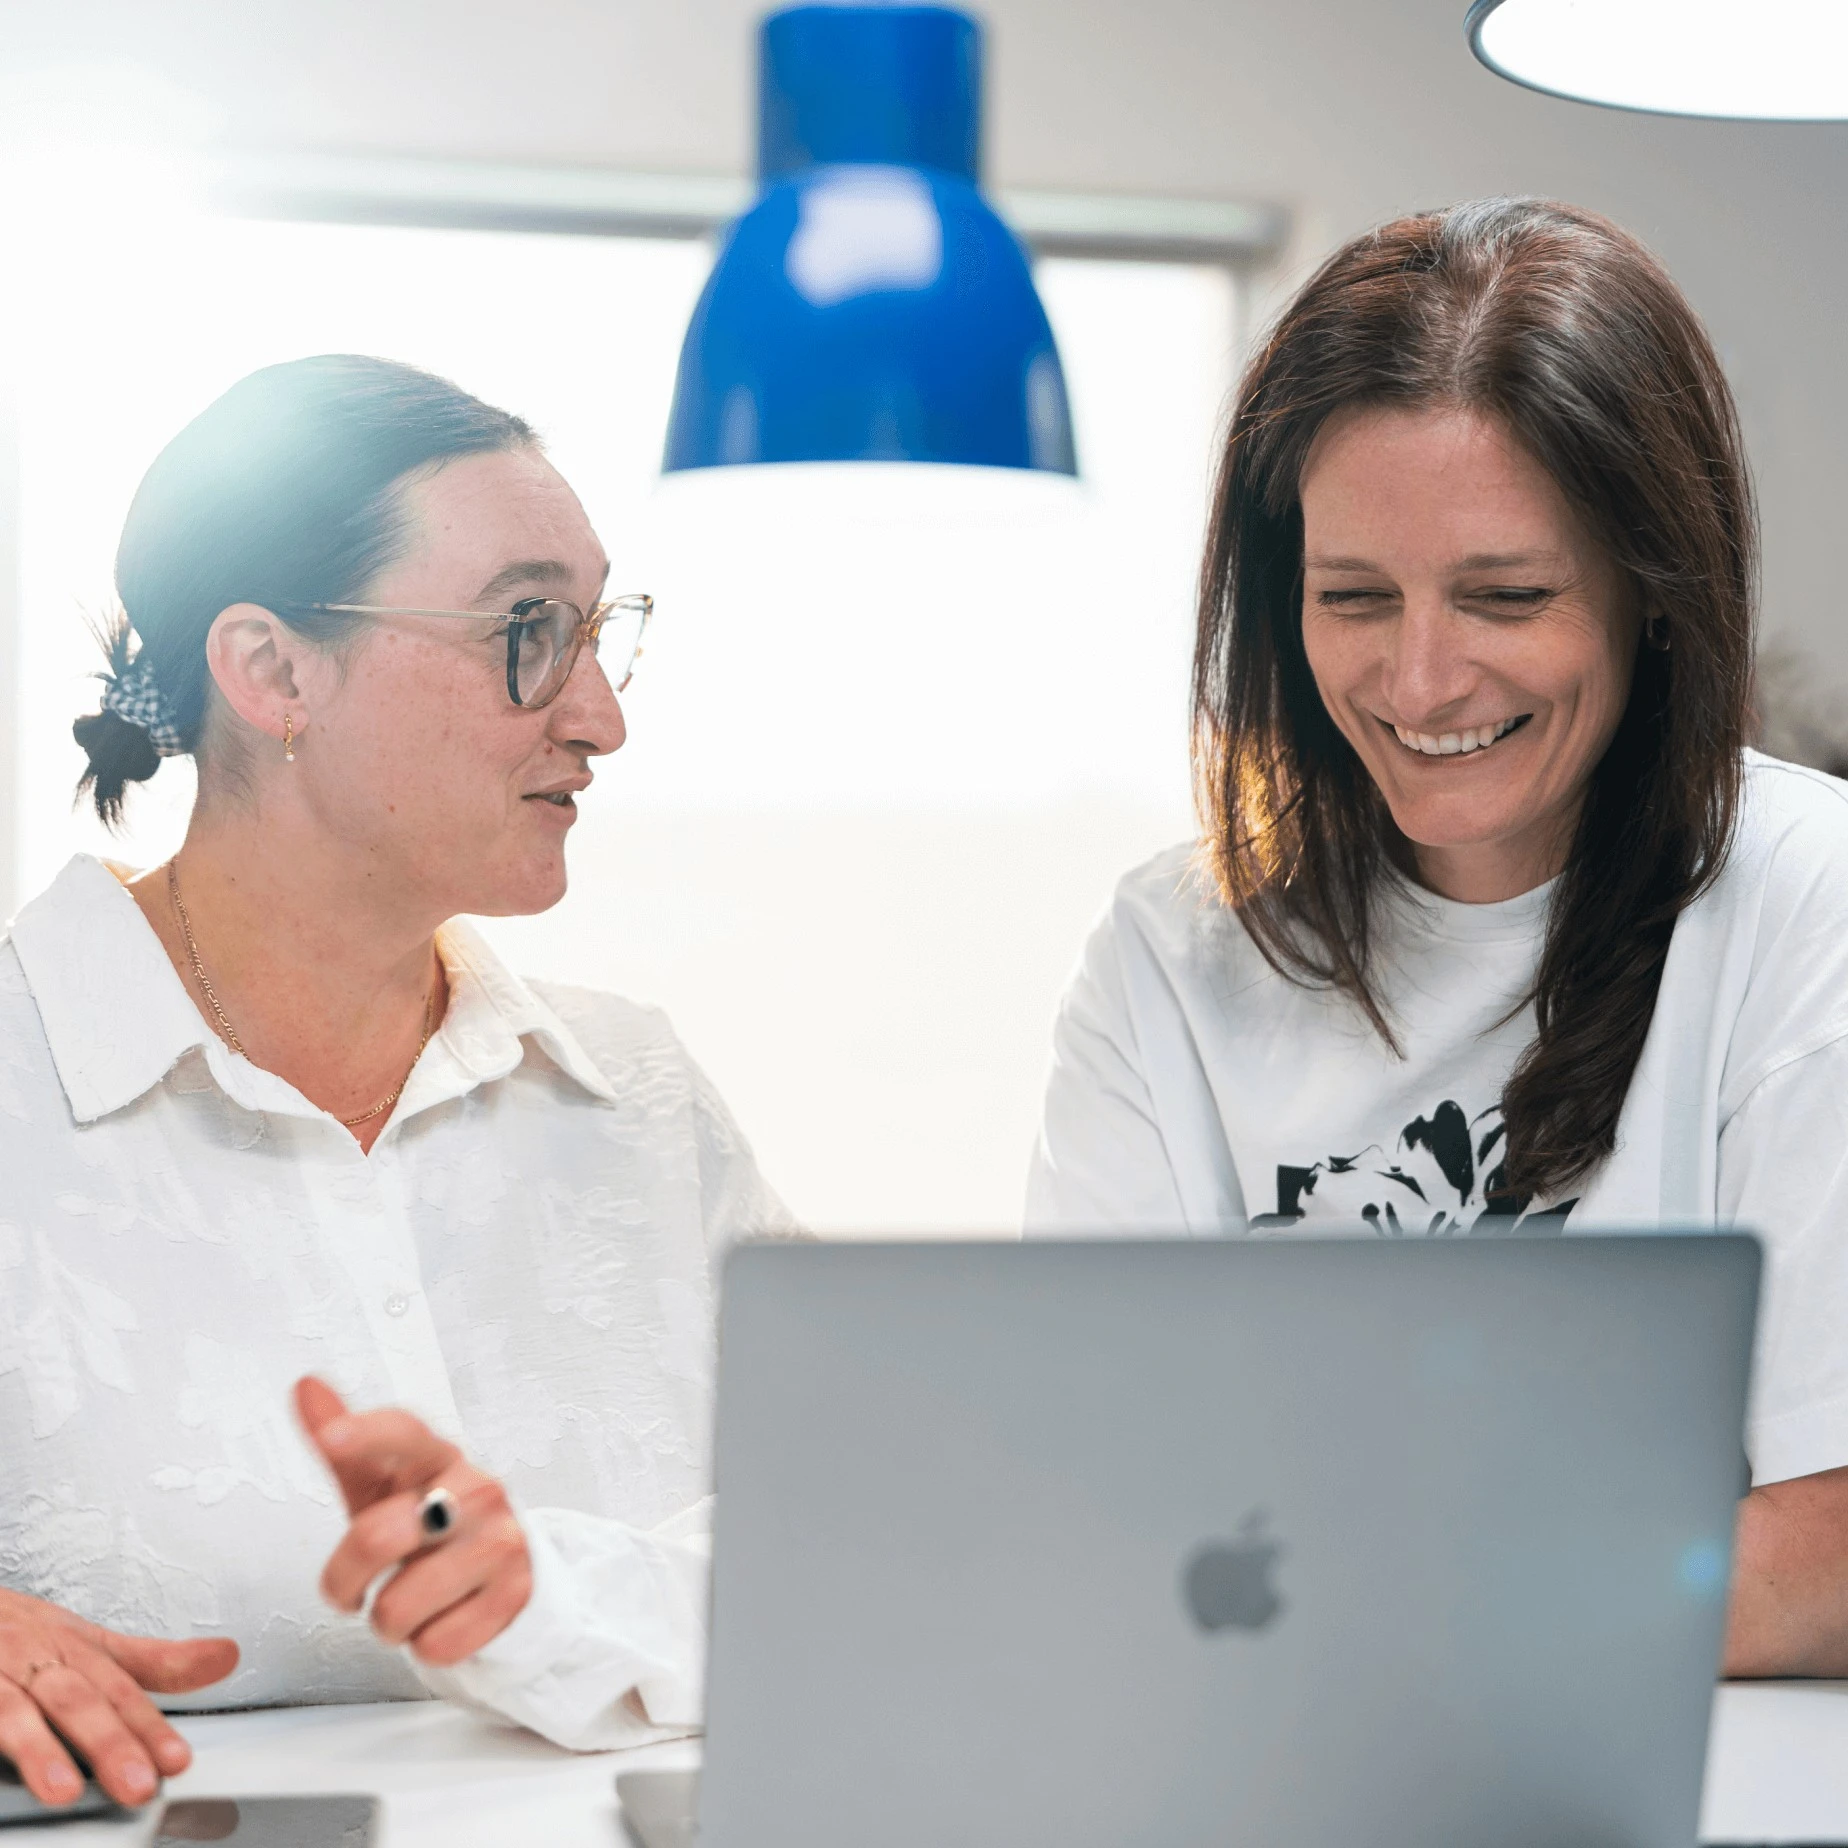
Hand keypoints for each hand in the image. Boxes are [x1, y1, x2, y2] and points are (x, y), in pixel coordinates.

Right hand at [0, 1586, 236, 1807]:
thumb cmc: (24, 1634)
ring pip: (15, 1713)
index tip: (176, 1760)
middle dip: (108, 1742)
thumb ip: (155, 1661)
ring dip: (39, 1751)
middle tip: (138, 1784)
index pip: (119, 1691)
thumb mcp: (91, 1641)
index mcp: (76, 1650)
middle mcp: (38, 1660)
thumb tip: (227, 1657)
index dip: (148, 1726)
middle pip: (76, 1701)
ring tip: (63, 1792)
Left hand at [294, 1377, 532, 1667]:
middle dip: (346, 1581)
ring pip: (398, 1608)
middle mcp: (476, 1490)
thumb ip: (343, 1441)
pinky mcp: (515, 1594)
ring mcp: (501, 1540)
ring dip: (390, 1621)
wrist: (499, 1564)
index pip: (403, 1434)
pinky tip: (444, 1616)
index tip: (333, 1437)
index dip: (365, 1435)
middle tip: (357, 1588)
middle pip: (377, 1537)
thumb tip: (306, 1384)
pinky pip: (436, 1645)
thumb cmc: (425, 1520)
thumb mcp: (381, 1484)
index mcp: (437, 1456)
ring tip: (412, 1600)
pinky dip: (427, 1644)